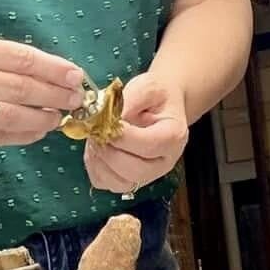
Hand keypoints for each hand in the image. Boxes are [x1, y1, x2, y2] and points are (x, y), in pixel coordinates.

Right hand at [0, 33, 87, 149]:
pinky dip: (24, 135)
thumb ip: (13, 59)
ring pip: (11, 116)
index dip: (54, 69)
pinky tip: (39, 130)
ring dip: (42, 119)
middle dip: (54, 95)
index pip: (23, 59)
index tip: (76, 76)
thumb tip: (60, 74)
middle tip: (75, 99)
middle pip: (21, 88)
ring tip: (59, 117)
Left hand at [84, 73, 188, 195]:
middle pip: (135, 170)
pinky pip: (106, 184)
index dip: (123, 137)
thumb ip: (129, 100)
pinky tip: (96, 149)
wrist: (161, 105)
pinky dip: (95, 168)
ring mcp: (148, 175)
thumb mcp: (147, 86)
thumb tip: (107, 118)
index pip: (149, 146)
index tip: (106, 121)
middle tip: (96, 131)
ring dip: (100, 161)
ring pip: (119, 183)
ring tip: (95, 139)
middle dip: (109, 151)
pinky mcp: (130, 181)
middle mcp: (164, 162)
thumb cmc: (156, 95)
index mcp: (174, 136)